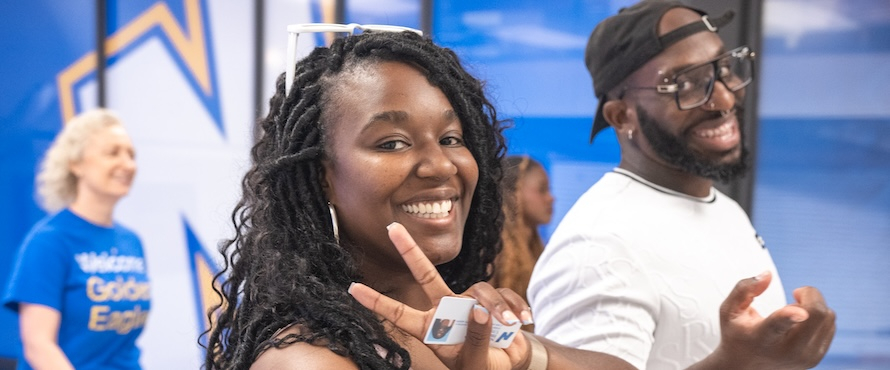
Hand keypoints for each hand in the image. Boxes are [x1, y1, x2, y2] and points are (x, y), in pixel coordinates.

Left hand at [348, 222, 531, 369]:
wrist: (511, 363)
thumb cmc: (483, 366)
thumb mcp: (476, 363)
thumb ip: (476, 340)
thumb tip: (480, 311)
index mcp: (433, 329)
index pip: (400, 314)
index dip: (377, 302)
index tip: (353, 289)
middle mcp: (447, 310)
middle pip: (425, 274)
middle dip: (410, 250)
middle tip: (391, 228)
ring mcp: (469, 301)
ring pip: (479, 289)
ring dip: (497, 307)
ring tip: (509, 325)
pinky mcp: (492, 298)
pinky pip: (503, 293)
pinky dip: (514, 307)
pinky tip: (523, 320)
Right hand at [709, 271, 835, 369]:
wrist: (746, 367)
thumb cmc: (738, 334)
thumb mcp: (729, 310)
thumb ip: (744, 289)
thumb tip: (768, 275)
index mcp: (761, 338)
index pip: (777, 325)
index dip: (789, 316)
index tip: (798, 311)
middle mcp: (786, 351)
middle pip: (816, 314)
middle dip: (810, 294)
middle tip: (795, 294)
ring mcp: (805, 357)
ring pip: (828, 316)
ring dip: (813, 305)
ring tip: (794, 312)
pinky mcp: (817, 357)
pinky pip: (831, 324)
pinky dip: (818, 316)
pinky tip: (800, 323)